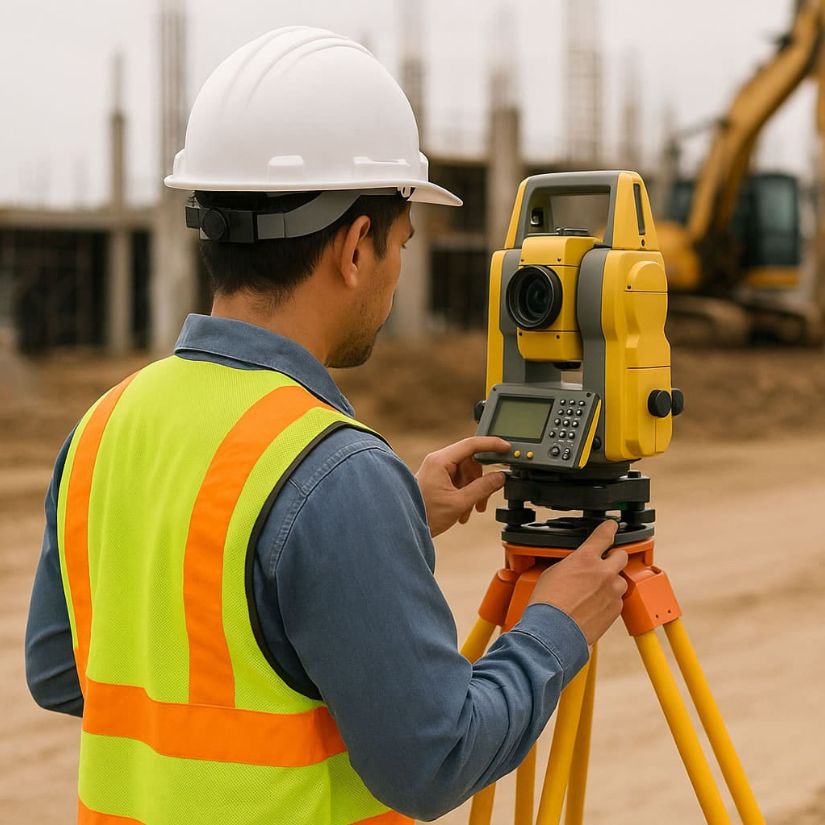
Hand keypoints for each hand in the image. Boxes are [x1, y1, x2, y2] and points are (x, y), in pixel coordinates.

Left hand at [415, 437, 510, 537]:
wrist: (403, 526)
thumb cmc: (425, 513)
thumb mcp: (459, 502)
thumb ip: (483, 488)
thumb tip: (500, 477)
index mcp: (441, 461)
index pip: (472, 444)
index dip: (492, 445)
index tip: (506, 448)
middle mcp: (438, 461)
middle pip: (471, 463)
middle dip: (480, 482)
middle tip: (484, 499)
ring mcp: (437, 470)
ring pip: (466, 474)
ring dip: (473, 492)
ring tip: (469, 511)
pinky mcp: (437, 480)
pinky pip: (458, 482)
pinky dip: (465, 495)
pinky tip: (462, 512)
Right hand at [528, 520, 627, 645]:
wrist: (554, 631)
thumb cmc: (548, 603)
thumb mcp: (553, 572)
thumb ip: (572, 563)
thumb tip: (577, 565)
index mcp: (586, 557)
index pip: (604, 535)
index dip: (609, 528)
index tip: (611, 526)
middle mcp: (604, 572)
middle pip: (621, 556)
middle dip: (613, 558)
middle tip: (602, 565)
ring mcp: (612, 591)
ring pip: (621, 580)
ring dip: (611, 582)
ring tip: (594, 592)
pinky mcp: (615, 609)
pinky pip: (618, 599)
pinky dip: (609, 600)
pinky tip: (594, 605)